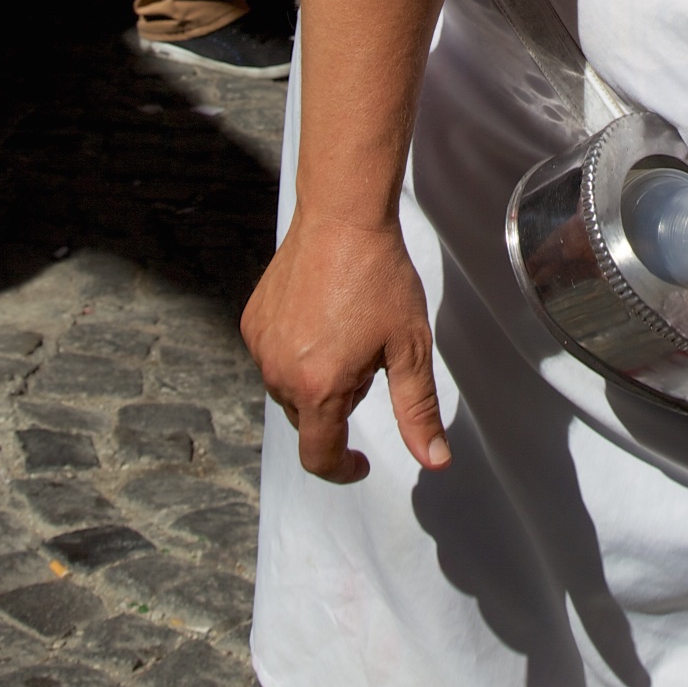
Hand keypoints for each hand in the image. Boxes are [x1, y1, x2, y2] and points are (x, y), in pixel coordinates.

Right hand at [242, 212, 449, 485]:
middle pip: (308, 418)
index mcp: (319, 388)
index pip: (319, 456)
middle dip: (340, 404)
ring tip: (347, 330)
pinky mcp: (252, 321)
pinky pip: (274, 355)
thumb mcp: (411, 348)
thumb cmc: (380, 278)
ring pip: (289, 387)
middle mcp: (280, 373)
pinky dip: (297, 351)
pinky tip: (322, 315)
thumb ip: (418, 411)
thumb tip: (435, 461)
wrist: (342, 217)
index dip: (342, 469)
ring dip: (317, 379)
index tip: (361, 461)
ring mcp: (261, 346)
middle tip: (371, 358)